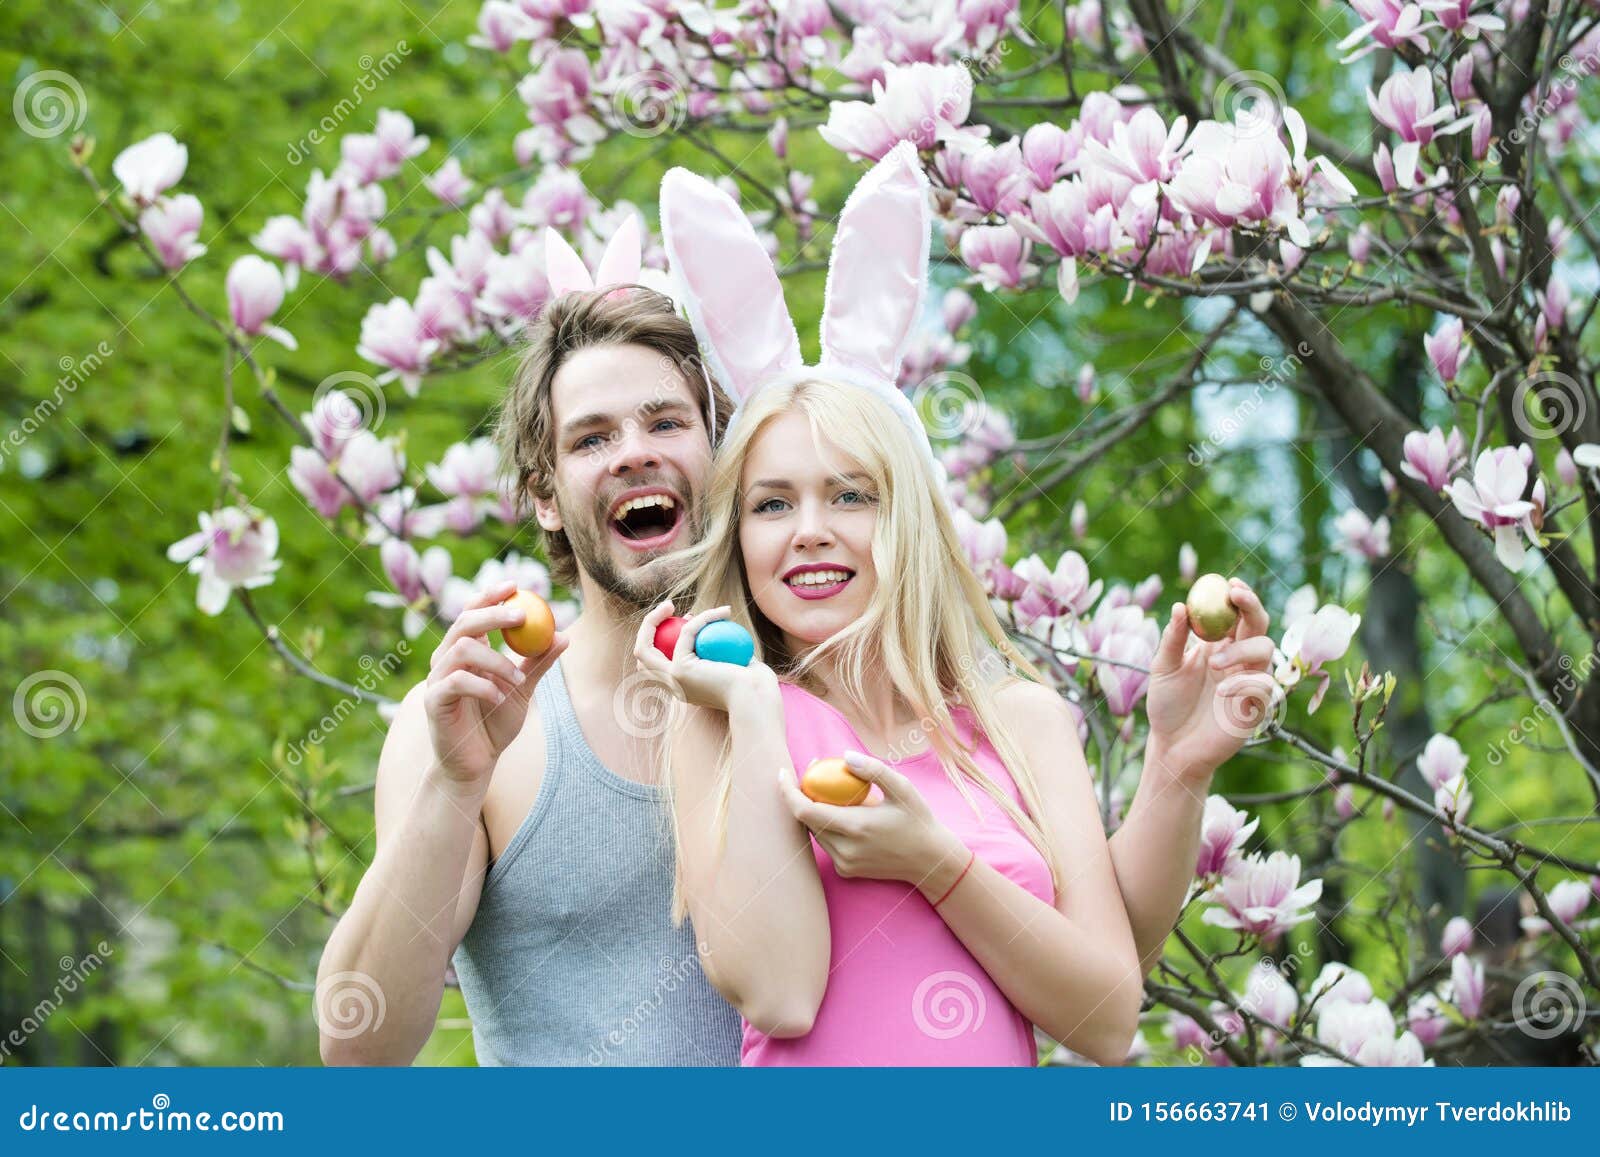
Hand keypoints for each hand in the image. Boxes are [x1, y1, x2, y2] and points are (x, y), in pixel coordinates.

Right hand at [424, 579, 567, 789]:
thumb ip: (538, 663)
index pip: (472, 612)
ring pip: (462, 649)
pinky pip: (457, 681)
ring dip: (498, 661)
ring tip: (519, 680)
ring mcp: (437, 679)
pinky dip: (483, 685)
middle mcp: (446, 660)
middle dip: (493, 614)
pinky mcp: (433, 700)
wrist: (476, 763)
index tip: (515, 585)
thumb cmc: (495, 724)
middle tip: (522, 616)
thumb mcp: (523, 690)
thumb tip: (563, 636)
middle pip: (464, 622)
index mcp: (465, 651)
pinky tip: (500, 698)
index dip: (490, 595)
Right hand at [632, 599, 776, 713]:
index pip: (660, 662)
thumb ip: (723, 650)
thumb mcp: (738, 663)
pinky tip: (724, 611)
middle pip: (642, 658)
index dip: (666, 636)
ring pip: (643, 648)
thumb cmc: (755, 686)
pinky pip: (687, 633)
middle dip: (646, 629)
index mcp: (684, 687)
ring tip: (668, 604)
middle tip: (666, 608)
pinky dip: (704, 618)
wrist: (757, 699)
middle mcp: (673, 686)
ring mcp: (673, 680)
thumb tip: (718, 629)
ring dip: (652, 620)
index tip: (687, 619)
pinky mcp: (680, 670)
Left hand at [776, 750, 966, 891]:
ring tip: (828, 787)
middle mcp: (845, 849)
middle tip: (813, 770)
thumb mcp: (902, 788)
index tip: (783, 773)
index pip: (805, 811)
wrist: (930, 862)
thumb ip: (873, 770)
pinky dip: (827, 826)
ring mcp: (845, 863)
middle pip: (806, 821)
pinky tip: (841, 811)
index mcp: (856, 827)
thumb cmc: (917, 820)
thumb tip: (844, 755)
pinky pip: (827, 843)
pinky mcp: (846, 870)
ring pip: (815, 832)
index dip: (788, 792)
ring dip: (814, 810)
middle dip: (802, 794)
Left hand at [1144, 577, 1276, 784]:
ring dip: (1240, 649)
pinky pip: (1264, 685)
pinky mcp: (1257, 707)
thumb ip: (1172, 639)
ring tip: (1214, 664)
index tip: (1230, 583)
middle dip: (1252, 606)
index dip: (1238, 596)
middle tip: (1237, 597)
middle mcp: (1237, 659)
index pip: (1234, 613)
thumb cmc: (1167, 705)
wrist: (1172, 746)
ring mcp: (1249, 681)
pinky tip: (1222, 692)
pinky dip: (1244, 682)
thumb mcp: (1162, 668)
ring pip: (1265, 649)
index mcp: (1216, 645)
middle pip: (1258, 624)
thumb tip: (1180, 606)